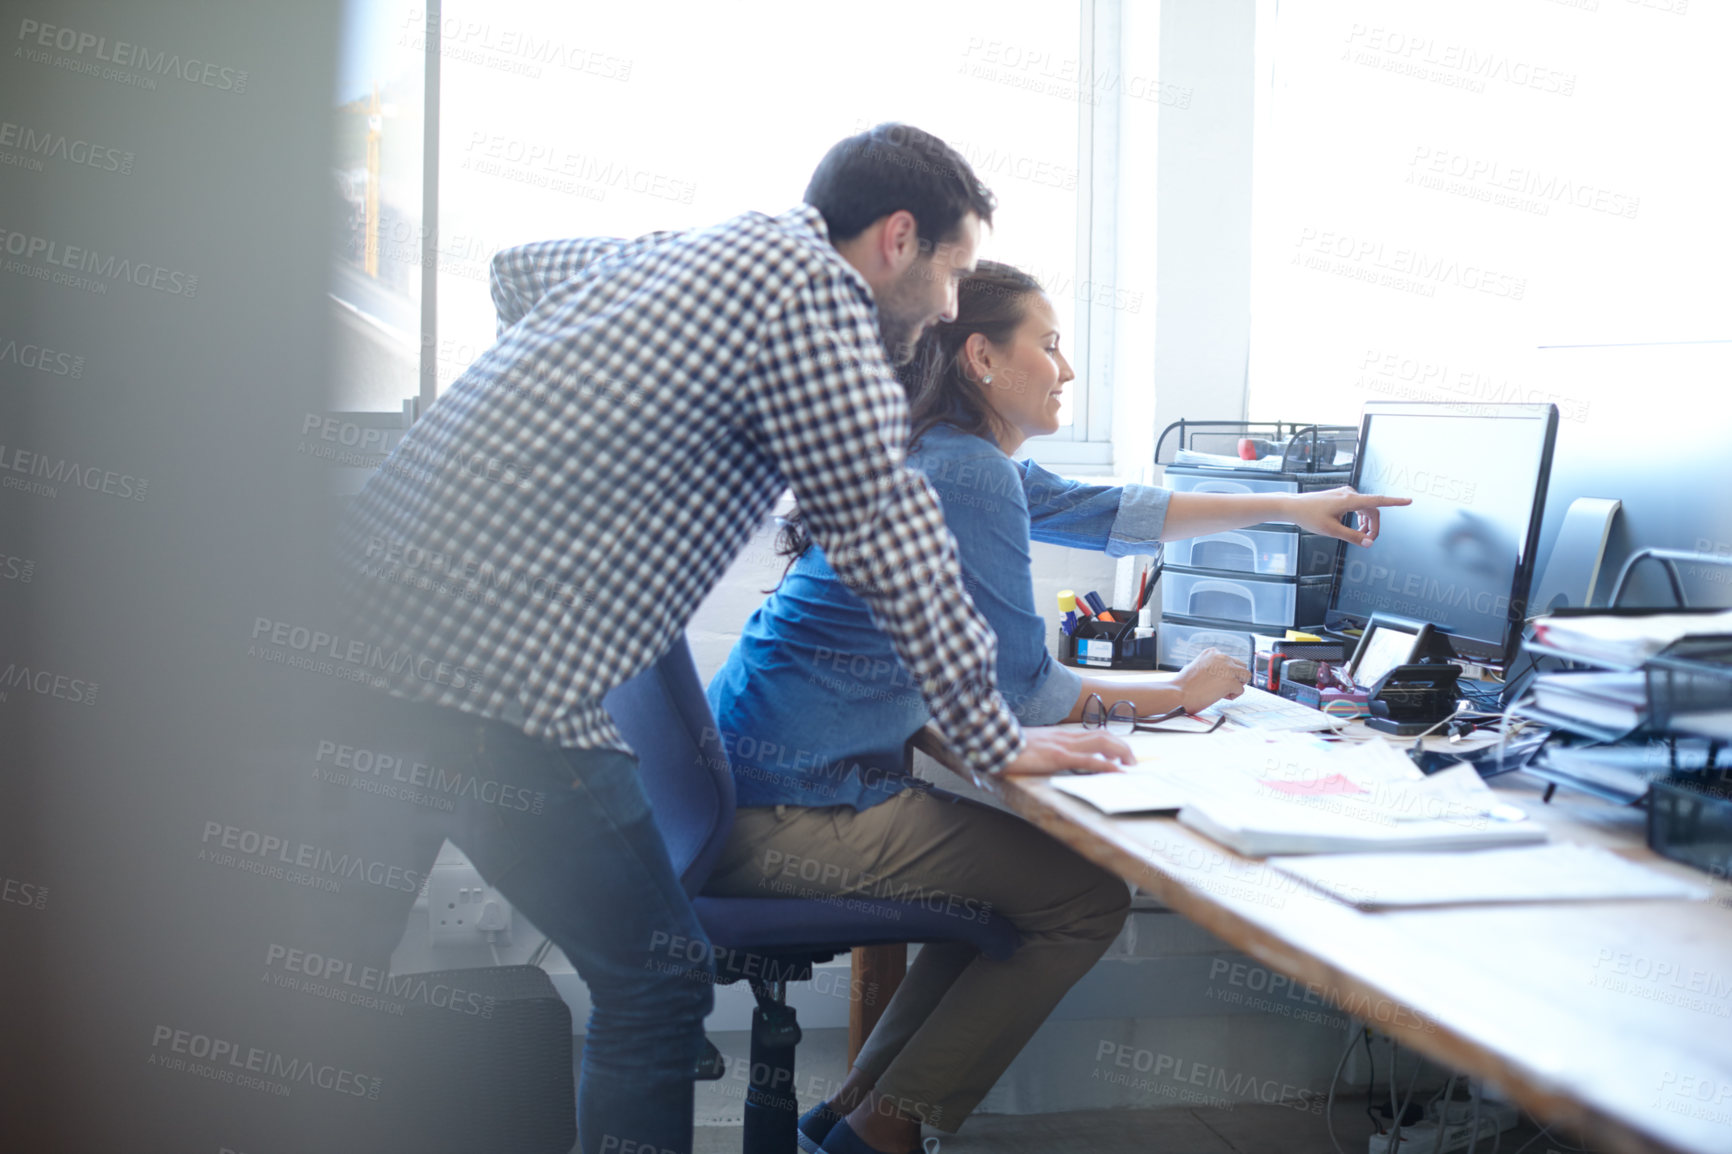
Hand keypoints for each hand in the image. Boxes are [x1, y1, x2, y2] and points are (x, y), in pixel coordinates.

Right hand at [1000, 728, 1134, 775]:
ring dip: (1120, 753)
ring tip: (1130, 765)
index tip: (1121, 753)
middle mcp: (1065, 737)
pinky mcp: (1057, 757)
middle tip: (1132, 761)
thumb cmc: (1010, 747)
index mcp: (1061, 735)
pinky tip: (1116, 771)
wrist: (995, 742)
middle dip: (1123, 747)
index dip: (1112, 741)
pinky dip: (1105, 766)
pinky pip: (1087, 761)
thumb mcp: (1033, 747)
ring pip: (1101, 743)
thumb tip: (1052, 758)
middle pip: (1103, 735)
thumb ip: (1046, 750)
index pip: (1093, 733)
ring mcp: (1062, 746)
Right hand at [1172, 647, 1251, 712]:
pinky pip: (1241, 690)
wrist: (1178, 694)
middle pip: (1241, 666)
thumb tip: (1218, 674)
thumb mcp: (1196, 666)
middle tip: (1224, 686)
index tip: (1218, 680)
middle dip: (1236, 677)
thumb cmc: (1183, 685)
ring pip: (1246, 675)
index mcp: (1212, 652)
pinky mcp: (1231, 681)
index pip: (1230, 660)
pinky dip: (1233, 695)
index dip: (1226, 672)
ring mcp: (1227, 668)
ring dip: (1237, 684)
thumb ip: (1210, 666)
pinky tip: (1220, 697)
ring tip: (1224, 691)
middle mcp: (1222, 657)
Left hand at [1287, 486, 1411, 547]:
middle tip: (1369, 541)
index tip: (1409, 501)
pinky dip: (1360, 518)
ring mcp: (1346, 494)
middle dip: (1374, 526)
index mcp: (1349, 499)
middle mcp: (1350, 493)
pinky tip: (1356, 527)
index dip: (1395, 502)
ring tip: (1362, 536)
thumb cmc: (1309, 517)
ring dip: (1367, 523)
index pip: (1377, 501)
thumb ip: (1352, 537)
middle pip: (1372, 510)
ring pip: (1365, 509)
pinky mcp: (1342, 496)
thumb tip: (1370, 543)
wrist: (1293, 506)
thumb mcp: (1331, 531)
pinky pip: (1358, 506)